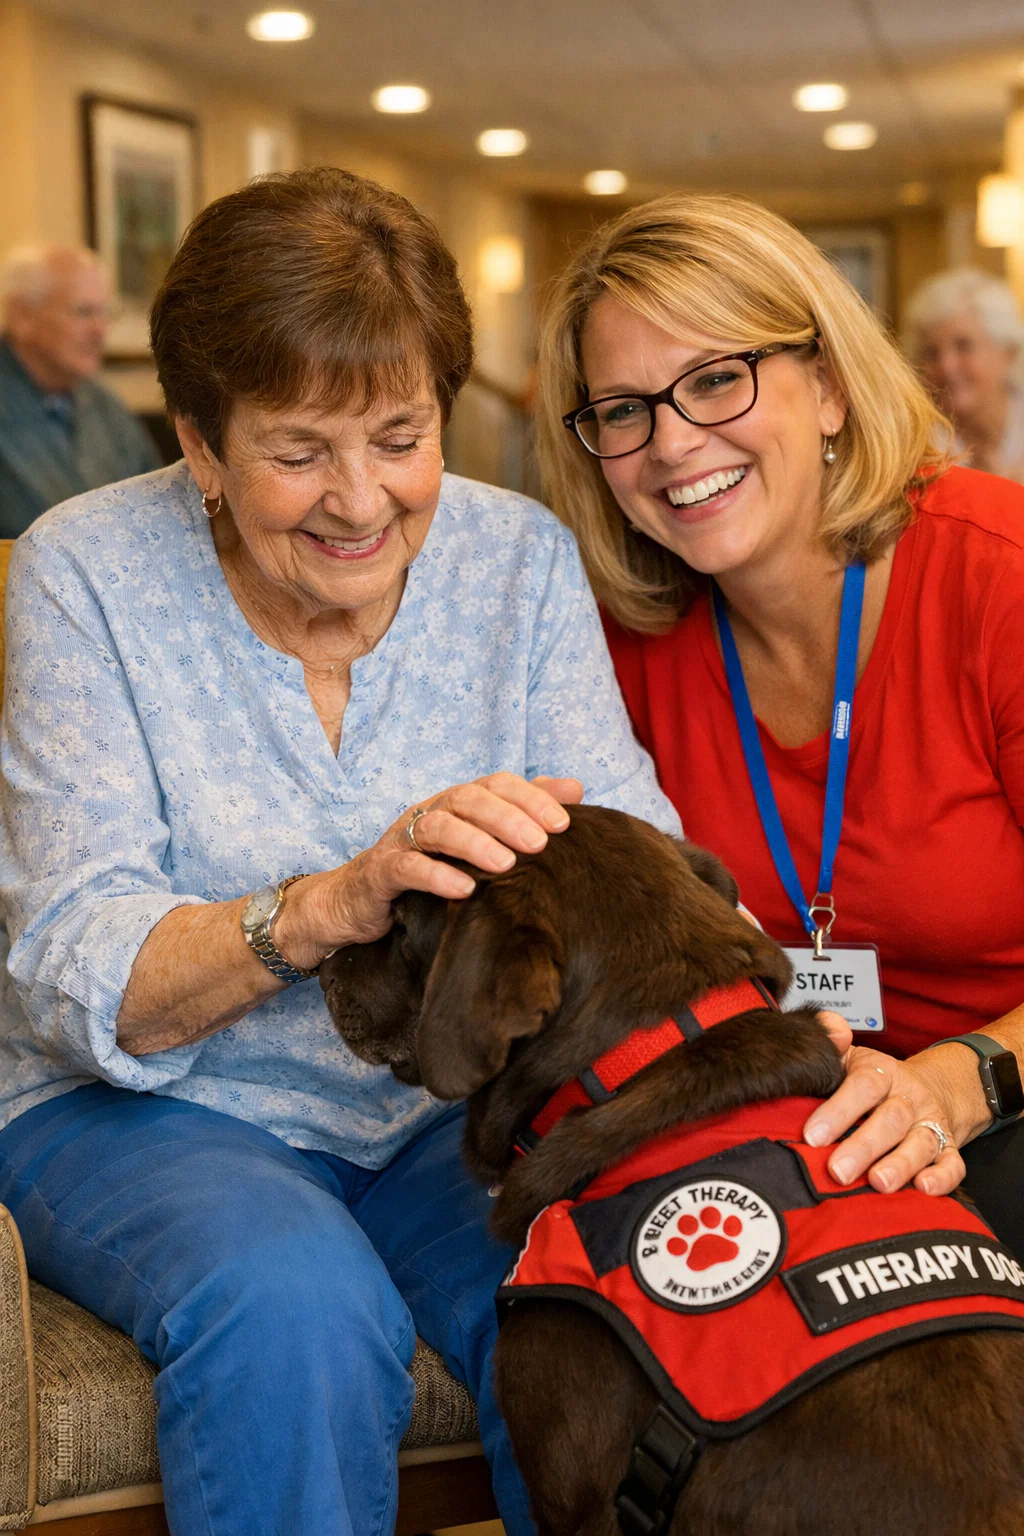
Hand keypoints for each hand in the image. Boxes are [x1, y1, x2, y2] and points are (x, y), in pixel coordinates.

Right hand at [274, 773, 583, 966]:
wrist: (358, 901)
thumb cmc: (428, 869)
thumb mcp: (477, 843)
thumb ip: (522, 813)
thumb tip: (576, 789)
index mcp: (456, 803)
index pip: (496, 784)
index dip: (530, 797)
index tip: (565, 822)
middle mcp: (430, 812)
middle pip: (468, 799)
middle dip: (507, 817)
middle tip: (542, 842)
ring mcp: (402, 839)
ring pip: (438, 828)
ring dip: (475, 843)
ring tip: (506, 864)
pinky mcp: (381, 872)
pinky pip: (408, 867)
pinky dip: (437, 876)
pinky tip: (465, 891)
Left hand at [802, 1013, 975, 1195]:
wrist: (930, 1087)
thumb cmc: (874, 1080)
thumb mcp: (852, 1058)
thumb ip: (834, 1043)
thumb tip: (833, 1032)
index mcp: (883, 1073)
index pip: (864, 1086)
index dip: (838, 1111)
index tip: (813, 1136)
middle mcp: (910, 1098)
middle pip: (891, 1119)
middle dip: (864, 1147)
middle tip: (838, 1170)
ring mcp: (932, 1123)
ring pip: (921, 1143)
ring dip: (900, 1165)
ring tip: (878, 1183)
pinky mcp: (950, 1148)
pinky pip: (953, 1164)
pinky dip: (942, 1179)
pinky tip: (924, 1189)